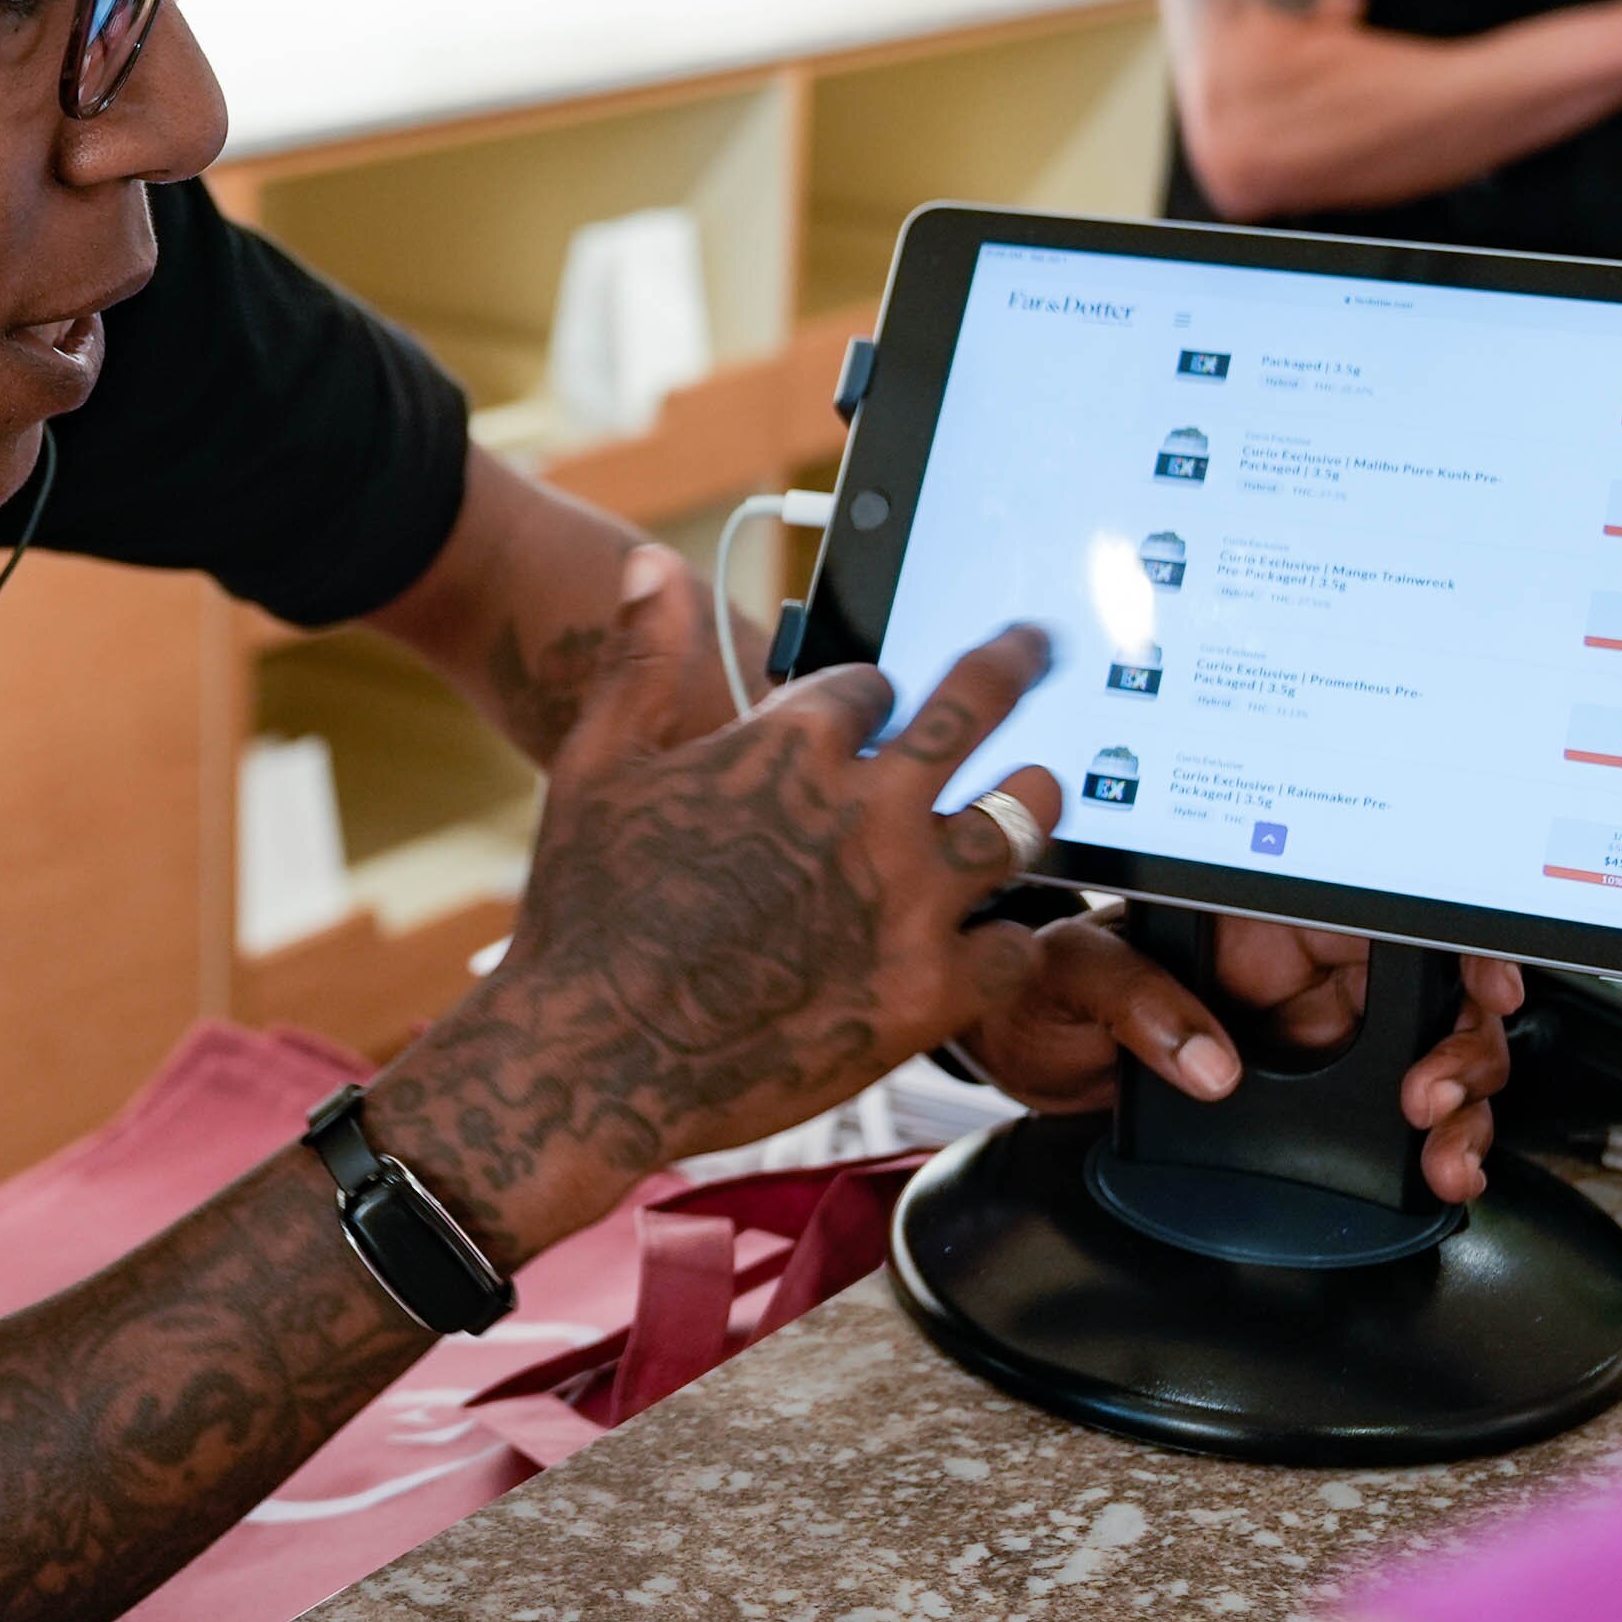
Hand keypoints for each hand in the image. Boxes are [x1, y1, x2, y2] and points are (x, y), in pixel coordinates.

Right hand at [371, 553, 1058, 1258]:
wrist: (592, 1061)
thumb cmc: (586, 915)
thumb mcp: (598, 763)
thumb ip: (641, 656)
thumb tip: (654, 560)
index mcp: (794, 744)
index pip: (874, 684)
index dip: (869, 699)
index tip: (866, 715)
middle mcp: (870, 807)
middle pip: (978, 706)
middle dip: (1011, 663)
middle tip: (1035, 647)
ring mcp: (910, 899)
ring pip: (1023, 818)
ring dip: (1031, 798)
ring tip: (1036, 792)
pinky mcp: (931, 991)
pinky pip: (1019, 947)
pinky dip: (1009, 940)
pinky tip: (991, 941)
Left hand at [957, 911, 1520, 1204]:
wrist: (1016, 1051)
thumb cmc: (1042, 983)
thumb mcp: (1073, 971)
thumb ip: (1138, 1001)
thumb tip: (1210, 1062)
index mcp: (1269, 911)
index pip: (1393, 910)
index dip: (1456, 945)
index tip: (1481, 987)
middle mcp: (1310, 966)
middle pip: (1434, 993)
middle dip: (1464, 1046)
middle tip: (1434, 1097)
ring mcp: (1321, 1033)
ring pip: (1431, 1059)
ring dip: (1461, 1110)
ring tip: (1446, 1157)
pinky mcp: (1314, 1095)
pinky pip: (1395, 1116)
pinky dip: (1432, 1146)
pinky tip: (1438, 1173)